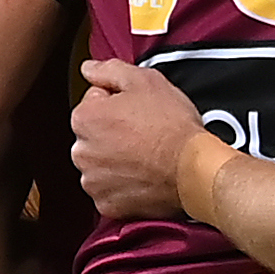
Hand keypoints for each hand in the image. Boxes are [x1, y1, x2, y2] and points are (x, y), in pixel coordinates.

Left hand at [72, 57, 216, 219]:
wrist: (193, 170)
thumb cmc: (172, 126)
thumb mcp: (145, 80)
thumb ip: (109, 70)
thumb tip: (88, 68)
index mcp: (84, 118)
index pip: (92, 103)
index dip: (117, 104)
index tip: (138, 111)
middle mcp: (81, 151)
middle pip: (93, 136)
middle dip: (112, 134)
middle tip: (144, 133)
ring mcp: (93, 181)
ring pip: (100, 165)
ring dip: (115, 161)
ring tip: (145, 156)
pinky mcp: (108, 204)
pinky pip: (110, 191)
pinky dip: (122, 186)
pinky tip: (143, 176)